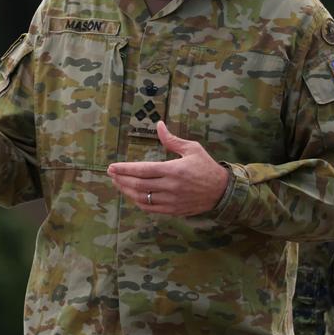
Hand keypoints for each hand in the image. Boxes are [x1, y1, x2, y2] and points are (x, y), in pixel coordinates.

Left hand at [106, 121, 228, 215]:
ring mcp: (172, 200)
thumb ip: (172, 139)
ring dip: (126, 191)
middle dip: (121, 179)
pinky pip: (150, 208)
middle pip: (138, 184)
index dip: (125, 169)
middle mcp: (171, 186)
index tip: (112, 167)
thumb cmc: (206, 166)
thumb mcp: (192, 149)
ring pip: (142, 198)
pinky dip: (138, 202)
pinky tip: (132, 194)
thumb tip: (159, 124)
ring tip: (117, 183)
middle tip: (111, 174)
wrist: (222, 191)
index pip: (143, 170)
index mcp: (174, 170)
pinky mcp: (173, 210)